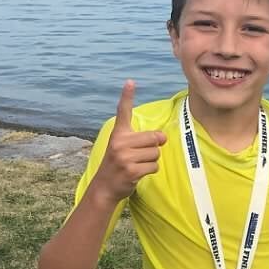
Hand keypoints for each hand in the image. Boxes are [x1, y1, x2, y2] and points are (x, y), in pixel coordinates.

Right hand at [91, 80, 166, 203]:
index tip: (131, 81)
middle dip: (154, 147)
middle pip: (154, 138)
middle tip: (141, 155)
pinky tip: (137, 173)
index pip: (123, 112)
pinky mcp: (131, 170)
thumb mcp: (123, 148)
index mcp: (118, 134)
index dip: (127, 96)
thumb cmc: (118, 165)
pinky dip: (150, 171)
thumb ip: (141, 140)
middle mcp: (120, 142)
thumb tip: (164, 138)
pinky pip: (154, 166)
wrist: (105, 187)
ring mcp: (124, 156)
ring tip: (137, 165)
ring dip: (151, 161)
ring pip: (156, 154)